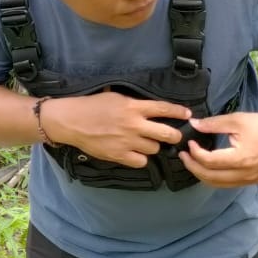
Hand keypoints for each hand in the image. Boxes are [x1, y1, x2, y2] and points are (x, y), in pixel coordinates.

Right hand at [43, 93, 188, 167]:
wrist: (70, 121)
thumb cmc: (90, 106)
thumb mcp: (113, 97)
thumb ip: (133, 103)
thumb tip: (149, 106)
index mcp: (133, 107)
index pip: (164, 109)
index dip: (179, 112)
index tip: (188, 115)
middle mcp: (134, 124)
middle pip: (168, 134)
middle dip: (174, 136)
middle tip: (171, 136)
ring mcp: (127, 141)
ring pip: (155, 149)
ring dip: (152, 146)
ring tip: (144, 143)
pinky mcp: (119, 155)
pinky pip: (141, 161)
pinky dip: (140, 158)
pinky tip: (134, 153)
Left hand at [179, 110, 257, 187]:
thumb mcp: (237, 120)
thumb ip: (213, 124)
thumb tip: (193, 124)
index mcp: (241, 159)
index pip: (209, 162)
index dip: (194, 153)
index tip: (188, 143)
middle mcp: (245, 174)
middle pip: (210, 178)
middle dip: (192, 167)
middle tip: (183, 155)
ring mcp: (250, 180)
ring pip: (218, 184)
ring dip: (202, 175)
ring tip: (192, 161)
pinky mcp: (253, 180)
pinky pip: (228, 184)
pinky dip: (214, 178)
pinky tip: (208, 167)